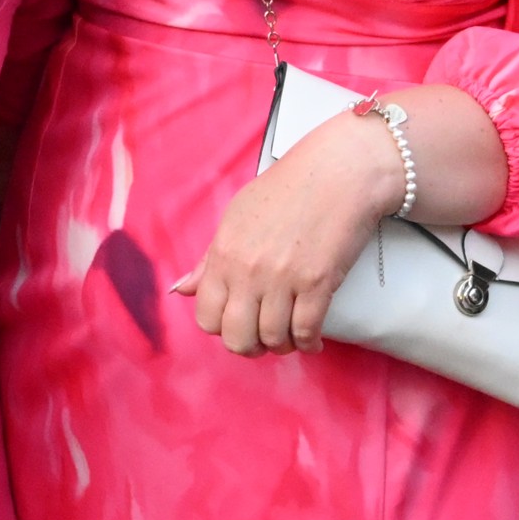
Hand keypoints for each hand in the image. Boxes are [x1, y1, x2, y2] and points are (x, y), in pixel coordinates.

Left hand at [172, 114, 404, 356]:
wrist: (337, 172)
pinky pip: (306, 332)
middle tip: (263, 339)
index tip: (237, 323)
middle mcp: (248, 270)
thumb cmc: (287, 190)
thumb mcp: (237, 216)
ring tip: (290, 337)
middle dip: (250, 347)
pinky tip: (313, 340)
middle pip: (237, 338)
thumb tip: (180, 290)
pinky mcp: (318, 283)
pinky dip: (309, 343)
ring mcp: (283, 278)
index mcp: (224, 253)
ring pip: (273, 339)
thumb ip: (209, 259)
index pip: (206, 317)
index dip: (221, 328)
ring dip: (283, 345)